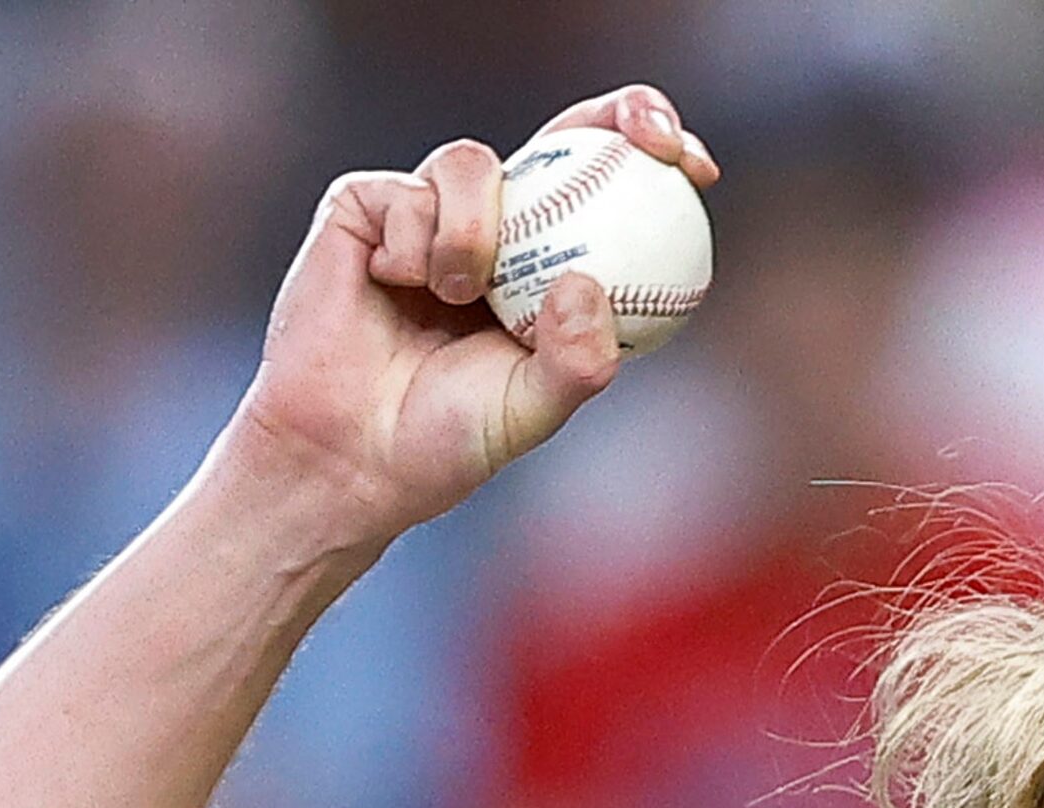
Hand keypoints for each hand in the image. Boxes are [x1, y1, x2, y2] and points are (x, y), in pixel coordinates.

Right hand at [217, 84, 719, 547]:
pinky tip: (396, 285)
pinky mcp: (364, 207)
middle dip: (620, 115)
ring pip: (474, 162)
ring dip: (477, 228)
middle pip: (565, 140)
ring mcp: (427, 211)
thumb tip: (587, 282)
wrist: (347, 456)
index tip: (696, 166)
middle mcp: (495, 228)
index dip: (655, 161)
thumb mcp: (533, 409)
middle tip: (652, 139)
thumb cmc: (444, 442)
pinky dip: (412, 240)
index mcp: (547, 267)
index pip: (609, 194)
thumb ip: (576, 359)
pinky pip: (406, 192)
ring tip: (460, 293)